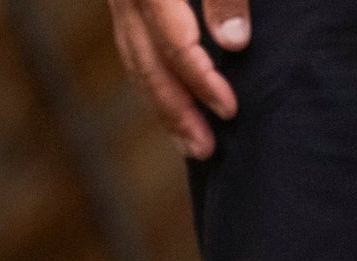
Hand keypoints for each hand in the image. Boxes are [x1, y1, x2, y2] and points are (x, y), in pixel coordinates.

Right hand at [106, 0, 249, 159]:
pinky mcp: (124, 0)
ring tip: (186, 141)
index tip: (229, 111)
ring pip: (137, 67)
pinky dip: (151, 84)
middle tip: (204, 150)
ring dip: (163, 109)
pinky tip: (167, 101)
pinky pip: (133, 52)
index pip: (176, 48)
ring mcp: (120, 2)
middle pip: (150, 71)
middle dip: (178, 116)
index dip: (203, 83)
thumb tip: (235, 43)